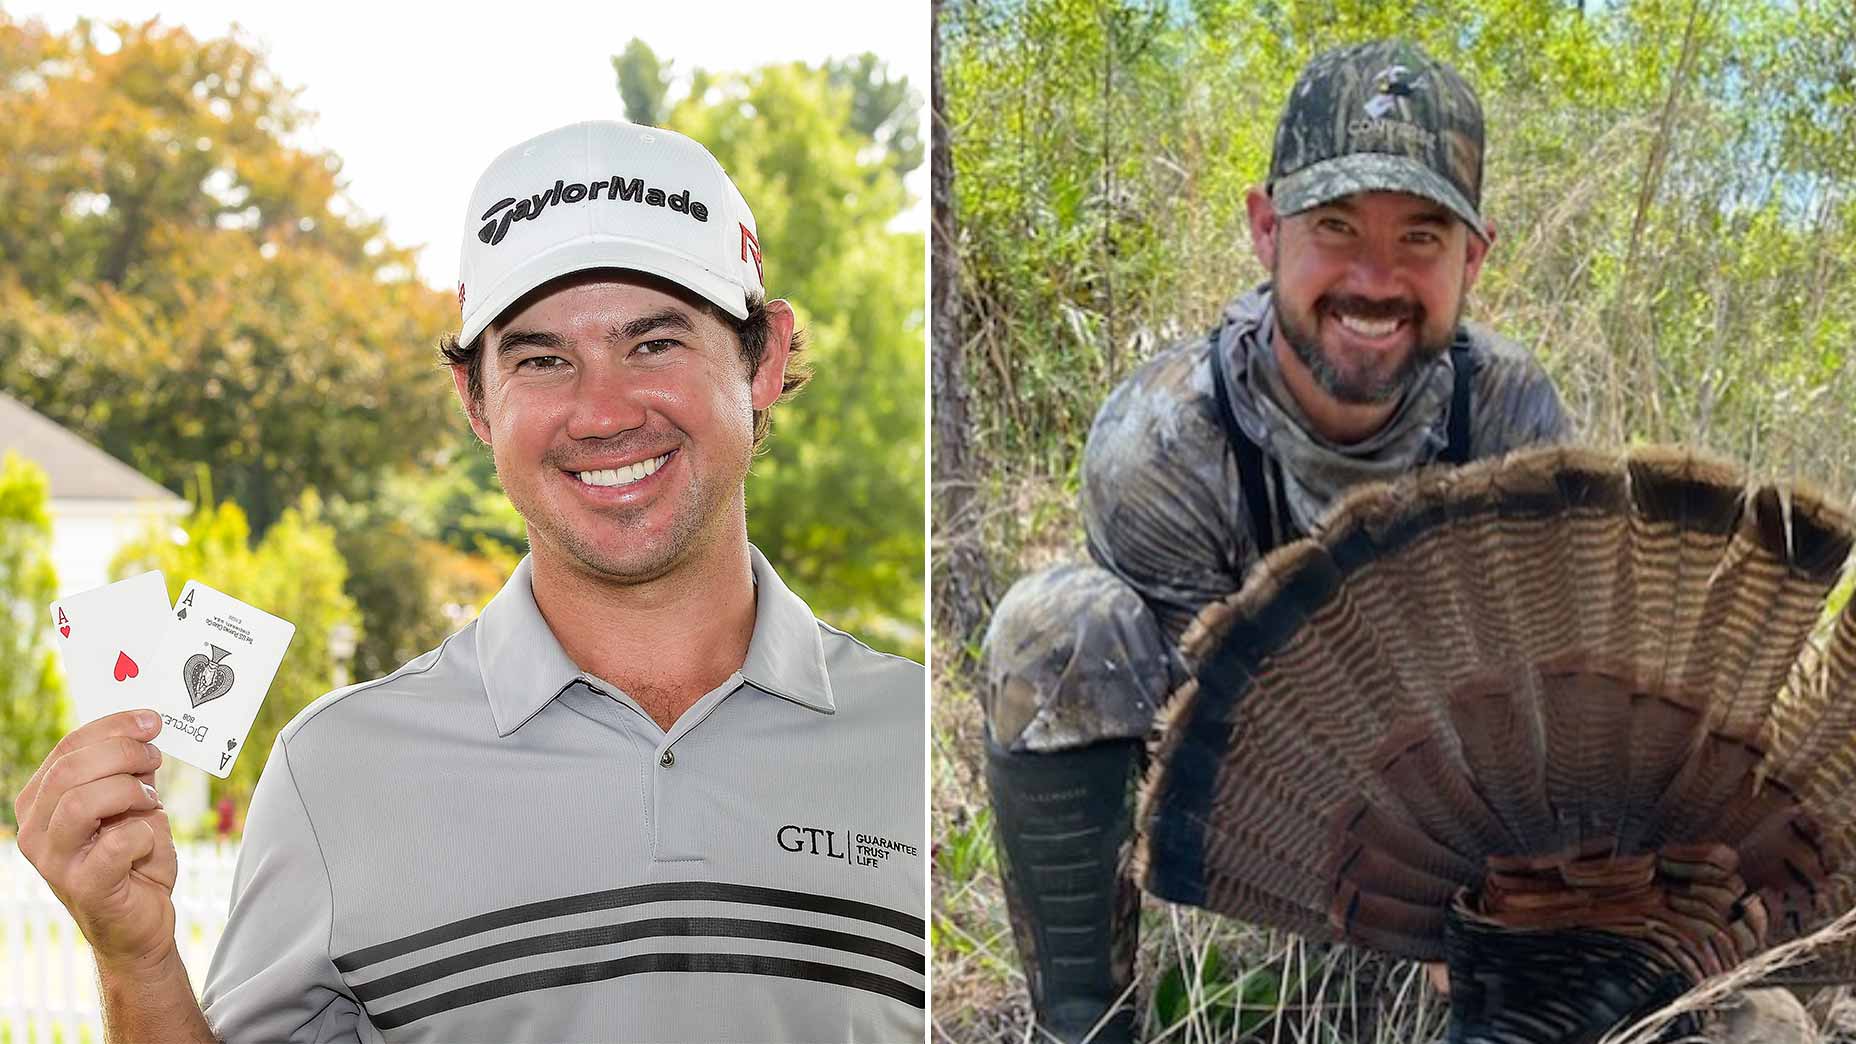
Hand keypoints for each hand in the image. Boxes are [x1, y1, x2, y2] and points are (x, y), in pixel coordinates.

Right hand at [14, 710, 178, 970]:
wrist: (140, 922)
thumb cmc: (133, 858)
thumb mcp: (130, 804)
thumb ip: (127, 770)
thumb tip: (145, 727)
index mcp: (41, 801)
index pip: (68, 748)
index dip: (114, 726)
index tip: (152, 720)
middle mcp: (36, 830)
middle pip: (70, 770)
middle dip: (124, 754)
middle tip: (155, 758)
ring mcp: (55, 861)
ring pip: (82, 803)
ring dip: (129, 792)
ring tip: (150, 802)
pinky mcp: (84, 886)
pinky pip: (117, 843)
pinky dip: (144, 834)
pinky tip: (148, 842)